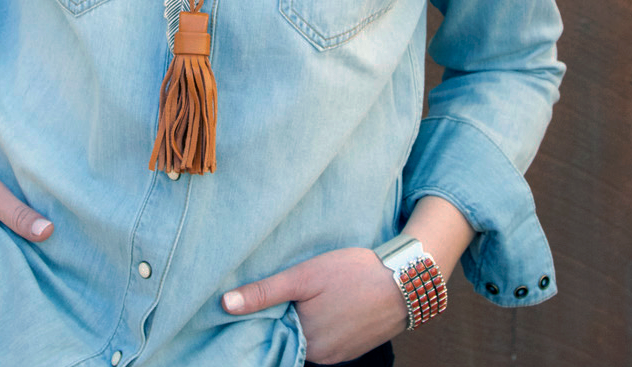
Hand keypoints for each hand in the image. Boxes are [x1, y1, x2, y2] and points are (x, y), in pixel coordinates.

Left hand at [222, 247, 408, 364]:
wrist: (405, 281)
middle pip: (289, 338)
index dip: (261, 318)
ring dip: (301, 322)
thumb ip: (265, 292)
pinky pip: (326, 341)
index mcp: (305, 340)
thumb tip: (225, 304)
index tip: (253, 301)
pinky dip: (320, 326)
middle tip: (282, 293)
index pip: (271, 334)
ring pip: (308, 340)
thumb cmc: (353, 274)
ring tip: (304, 297)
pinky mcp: (353, 348)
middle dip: (281, 320)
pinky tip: (325, 305)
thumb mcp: (304, 275)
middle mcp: (320, 356)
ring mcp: (339, 355)